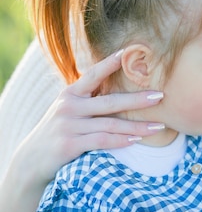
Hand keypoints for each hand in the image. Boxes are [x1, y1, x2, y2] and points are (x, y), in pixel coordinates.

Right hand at [0, 50, 164, 211]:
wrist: (32, 159)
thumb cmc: (59, 131)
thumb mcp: (69, 110)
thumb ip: (88, 99)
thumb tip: (119, 88)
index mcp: (71, 94)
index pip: (93, 74)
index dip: (110, 63)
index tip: (129, 52)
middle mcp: (69, 106)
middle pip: (110, 101)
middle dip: (137, 99)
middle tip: (160, 96)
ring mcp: (69, 126)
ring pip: (110, 124)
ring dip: (137, 126)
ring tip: (158, 126)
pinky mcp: (69, 145)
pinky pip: (101, 141)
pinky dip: (121, 140)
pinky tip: (136, 140)